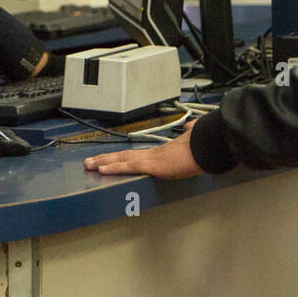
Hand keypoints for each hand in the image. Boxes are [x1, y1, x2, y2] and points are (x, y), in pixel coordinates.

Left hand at [83, 120, 203, 178]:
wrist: (209, 145)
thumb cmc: (204, 145)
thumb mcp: (195, 141)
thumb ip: (190, 134)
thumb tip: (190, 127)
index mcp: (162, 152)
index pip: (136, 154)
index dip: (122, 156)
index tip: (111, 158)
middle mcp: (154, 153)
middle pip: (124, 155)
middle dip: (106, 158)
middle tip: (90, 161)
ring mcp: (152, 158)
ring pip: (122, 159)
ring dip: (104, 162)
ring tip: (89, 165)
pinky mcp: (153, 165)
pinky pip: (129, 166)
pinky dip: (114, 168)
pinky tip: (102, 169)